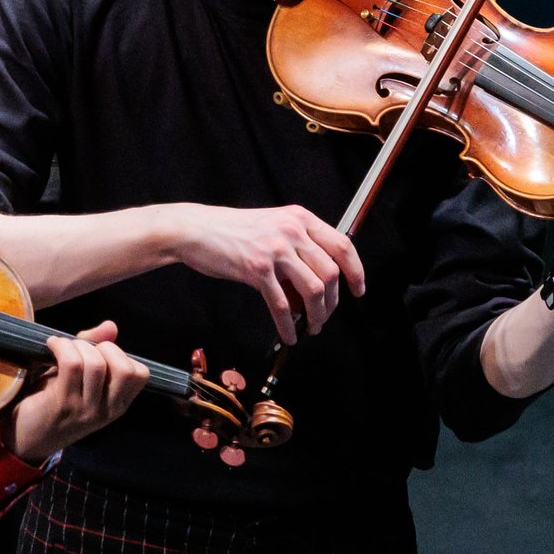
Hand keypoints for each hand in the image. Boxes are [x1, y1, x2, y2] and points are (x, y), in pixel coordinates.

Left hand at [6, 322, 157, 460]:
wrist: (28, 436)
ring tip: (63, 347)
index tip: (98, 352)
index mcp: (118, 404)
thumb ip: (97, 350)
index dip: (121, 354)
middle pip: (124, 369)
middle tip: (81, 349)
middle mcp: (108, 410)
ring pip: (95, 364)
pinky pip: (71, 364)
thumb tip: (111, 325)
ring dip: (77, 346)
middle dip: (103, 348)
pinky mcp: (63, 404)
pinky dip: (61, 346)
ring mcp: (86, 409)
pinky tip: (52, 345)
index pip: (140, 374)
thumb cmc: (56, 401)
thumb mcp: (82, 378)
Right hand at [160, 203, 365, 343]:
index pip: (342, 245)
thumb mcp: (271, 227)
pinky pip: (283, 304)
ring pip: (313, 289)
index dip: (356, 271)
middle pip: (330, 272)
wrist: (195, 230)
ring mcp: (275, 249)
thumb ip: (297, 248)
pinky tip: (289, 335)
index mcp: (299, 218)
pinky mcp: (257, 269)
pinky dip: (289, 325)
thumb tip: (315, 288)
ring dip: (316, 316)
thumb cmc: (230, 231)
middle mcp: (292, 231)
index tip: (358, 289)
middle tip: (324, 317)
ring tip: (310, 328)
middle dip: (332, 303)